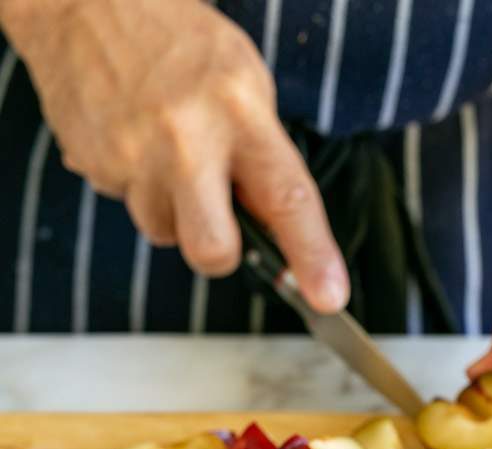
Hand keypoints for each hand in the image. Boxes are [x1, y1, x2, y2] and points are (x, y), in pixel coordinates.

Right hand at [3, 0, 347, 308]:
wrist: (83, 0)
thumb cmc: (175, 40)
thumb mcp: (243, 81)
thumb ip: (263, 155)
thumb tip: (277, 227)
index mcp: (239, 109)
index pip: (288, 198)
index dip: (311, 255)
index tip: (328, 296)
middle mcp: (187, 137)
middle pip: (213, 250)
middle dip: (221, 253)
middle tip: (221, 224)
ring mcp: (134, 155)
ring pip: (165, 232)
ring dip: (173, 210)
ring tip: (167, 154)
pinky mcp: (95, 165)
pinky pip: (129, 205)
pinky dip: (138, 186)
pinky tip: (135, 142)